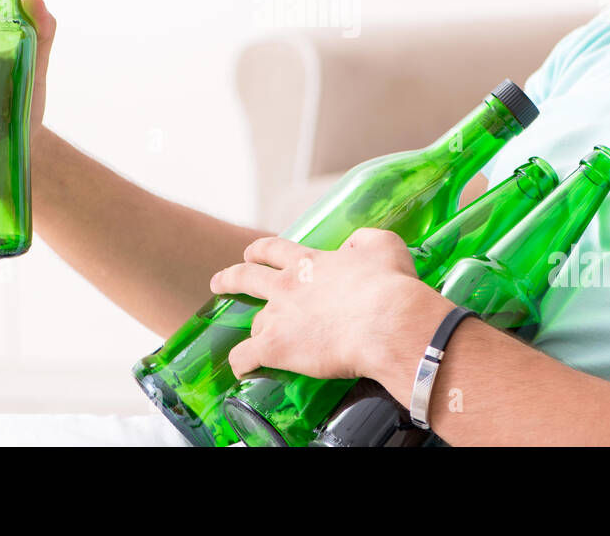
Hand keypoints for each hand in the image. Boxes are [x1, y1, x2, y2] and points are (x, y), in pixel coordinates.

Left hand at [211, 227, 450, 380]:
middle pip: (246, 277)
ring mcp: (279, 317)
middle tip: (219, 282)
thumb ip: (363, 240)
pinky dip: (241, 363)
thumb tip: (353, 245)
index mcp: (310, 263)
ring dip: (257, 331)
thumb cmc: (390, 285)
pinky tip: (242, 369)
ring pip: (255, 324)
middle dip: (230, 278)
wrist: (387, 323)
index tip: (251, 253)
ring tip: (258, 342)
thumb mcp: (382, 246)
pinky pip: (246, 357)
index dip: (260, 251)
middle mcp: (287, 286)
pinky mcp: (276, 348)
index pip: (275, 250)